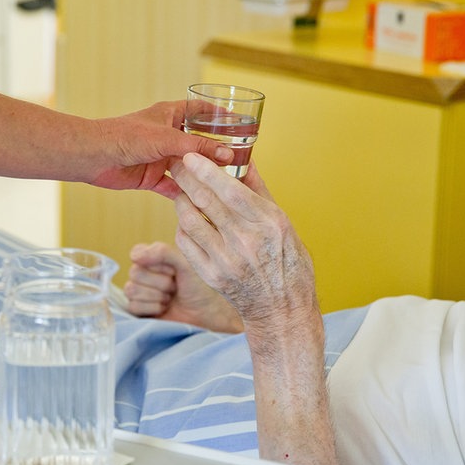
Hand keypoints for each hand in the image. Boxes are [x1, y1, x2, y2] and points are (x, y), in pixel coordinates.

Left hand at [86, 101, 234, 198]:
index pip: (201, 110)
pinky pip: (173, 186)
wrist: (93, 156)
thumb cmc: (125, 137)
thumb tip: (227, 155)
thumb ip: (198, 147)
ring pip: (188, 167)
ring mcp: (159, 157)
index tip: (241, 122)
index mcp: (170, 115)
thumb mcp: (168, 139)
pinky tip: (202, 202)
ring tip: (226, 184)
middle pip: (198, 142)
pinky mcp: (151, 177)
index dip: (220, 115)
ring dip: (202, 175)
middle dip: (216, 151)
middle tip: (241, 160)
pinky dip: (185, 194)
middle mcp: (167, 135)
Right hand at [124, 241, 242, 332]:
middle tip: (175, 287)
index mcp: (153, 258)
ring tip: (170, 298)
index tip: (173, 270)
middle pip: (134, 273)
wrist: (206, 315)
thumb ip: (163, 252)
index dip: (155, 263)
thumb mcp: (185, 264)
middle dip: (160, 282)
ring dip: (157, 296)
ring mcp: (140, 292)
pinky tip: (164, 308)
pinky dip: (152, 308)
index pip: (137, 253)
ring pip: (132, 290)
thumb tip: (135, 256)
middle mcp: (144, 274)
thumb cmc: (199, 287)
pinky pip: (133, 306)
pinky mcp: (138, 310)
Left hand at [171, 154, 318, 332]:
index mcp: (269, 223)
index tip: (191, 156)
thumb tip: (245, 159)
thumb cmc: (288, 263)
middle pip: (206, 201)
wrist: (281, 308)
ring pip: (190, 220)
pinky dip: (182, 226)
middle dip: (186, 178)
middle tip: (176, 164)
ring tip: (182, 192)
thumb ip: (260, 191)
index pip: (230, 190)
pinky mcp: (211, 276)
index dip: (206, 171)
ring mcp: (226, 260)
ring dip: (181, 201)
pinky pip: (186, 243)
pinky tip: (187, 219)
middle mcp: (246, 241)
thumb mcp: (284, 223)